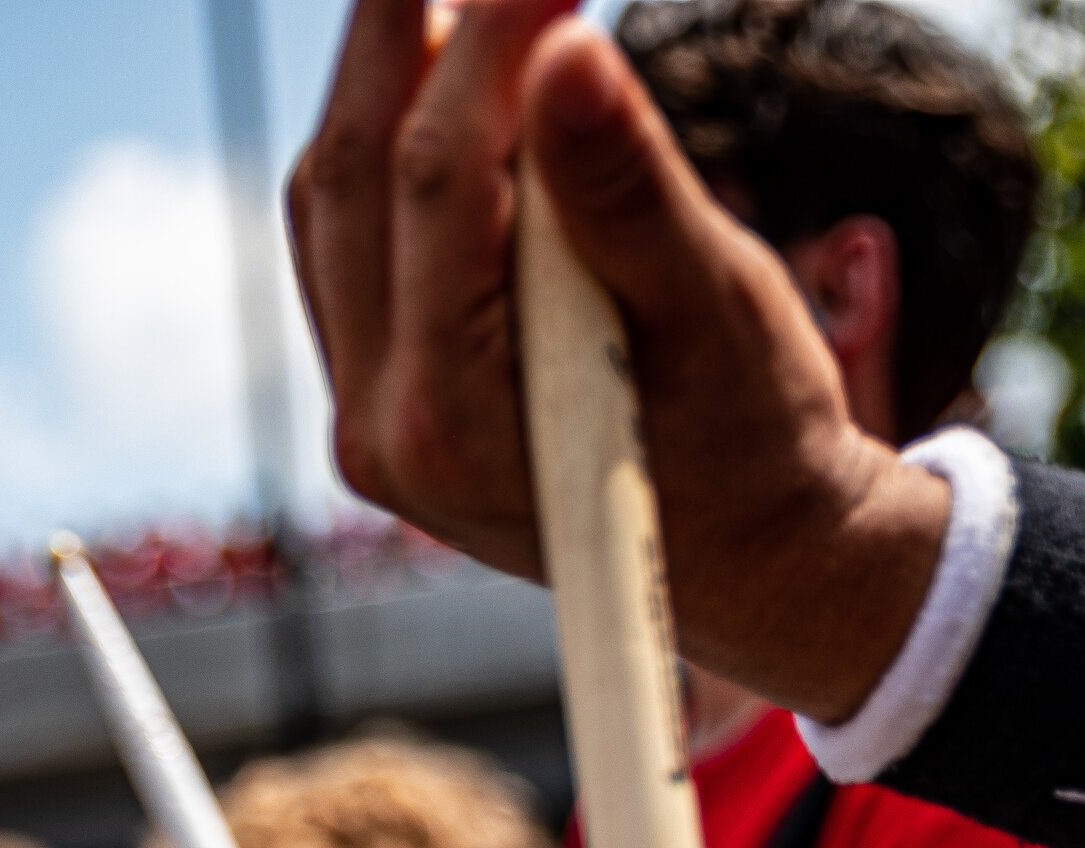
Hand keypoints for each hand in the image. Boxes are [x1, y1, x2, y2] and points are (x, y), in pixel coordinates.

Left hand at [289, 2, 947, 719]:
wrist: (746, 557)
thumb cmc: (751, 446)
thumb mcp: (715, 318)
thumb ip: (631, 194)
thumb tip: (566, 57)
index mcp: (460, 428)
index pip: (438, 180)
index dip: (488, 33)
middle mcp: (386, 435)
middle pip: (356, 175)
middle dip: (408, 23)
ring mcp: (369, 418)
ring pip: (333, 201)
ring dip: (381, 70)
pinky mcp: (381, 395)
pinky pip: (346, 240)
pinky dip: (383, 140)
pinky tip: (439, 67)